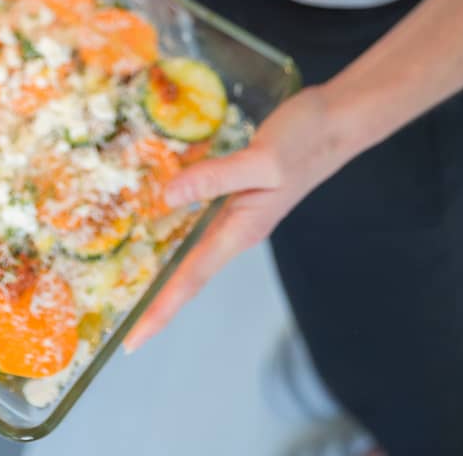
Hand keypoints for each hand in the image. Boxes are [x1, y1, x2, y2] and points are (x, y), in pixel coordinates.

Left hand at [124, 86, 350, 352]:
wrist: (338, 121)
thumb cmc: (304, 141)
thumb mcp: (261, 160)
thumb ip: (215, 179)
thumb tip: (166, 197)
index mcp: (242, 229)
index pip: (193, 278)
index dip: (161, 309)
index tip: (133, 341)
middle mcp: (238, 227)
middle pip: (191, 273)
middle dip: (159, 301)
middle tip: (125, 330)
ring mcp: (240, 210)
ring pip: (195, 247)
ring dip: (166, 268)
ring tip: (135, 286)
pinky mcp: (241, 190)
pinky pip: (202, 218)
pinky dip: (178, 227)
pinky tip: (163, 220)